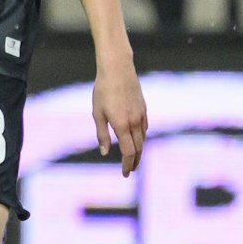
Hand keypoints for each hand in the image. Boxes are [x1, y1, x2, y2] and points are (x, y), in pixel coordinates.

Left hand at [92, 59, 147, 175]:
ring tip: (134, 158)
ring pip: (143, 139)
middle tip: (130, 170)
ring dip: (139, 151)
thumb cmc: (103, 91)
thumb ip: (102, 134)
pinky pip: (145, 128)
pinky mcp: (144, 108)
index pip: (129, 152)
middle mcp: (135, 122)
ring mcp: (142, 115)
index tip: (126, 174)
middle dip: (135, 161)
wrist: (118, 70)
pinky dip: (142, 138)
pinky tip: (138, 140)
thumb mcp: (97, 113)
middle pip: (139, 148)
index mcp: (122, 125)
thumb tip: (105, 152)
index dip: (128, 165)